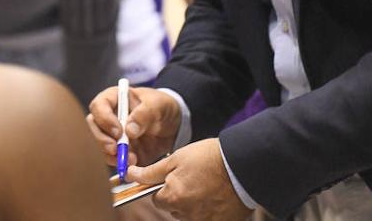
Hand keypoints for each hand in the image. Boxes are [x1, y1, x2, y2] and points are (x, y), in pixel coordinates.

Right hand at [88, 85, 180, 169]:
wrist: (174, 125)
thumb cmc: (162, 107)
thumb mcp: (158, 105)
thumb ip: (144, 114)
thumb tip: (129, 130)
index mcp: (114, 99)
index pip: (98, 106)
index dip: (104, 119)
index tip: (118, 131)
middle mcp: (109, 117)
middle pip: (93, 128)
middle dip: (102, 140)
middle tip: (115, 149)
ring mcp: (112, 135)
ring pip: (99, 145)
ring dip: (111, 155)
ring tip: (131, 158)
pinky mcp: (119, 150)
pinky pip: (111, 158)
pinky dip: (119, 163)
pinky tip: (133, 163)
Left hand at [128, 139, 252, 220]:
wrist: (241, 164)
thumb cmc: (208, 157)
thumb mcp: (175, 159)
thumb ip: (151, 172)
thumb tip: (130, 176)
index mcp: (173, 198)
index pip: (156, 199)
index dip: (163, 186)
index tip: (174, 176)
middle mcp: (186, 214)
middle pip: (173, 207)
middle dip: (178, 195)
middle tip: (192, 178)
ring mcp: (203, 220)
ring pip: (188, 213)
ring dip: (192, 202)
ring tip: (205, 184)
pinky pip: (205, 217)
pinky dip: (208, 209)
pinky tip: (215, 194)